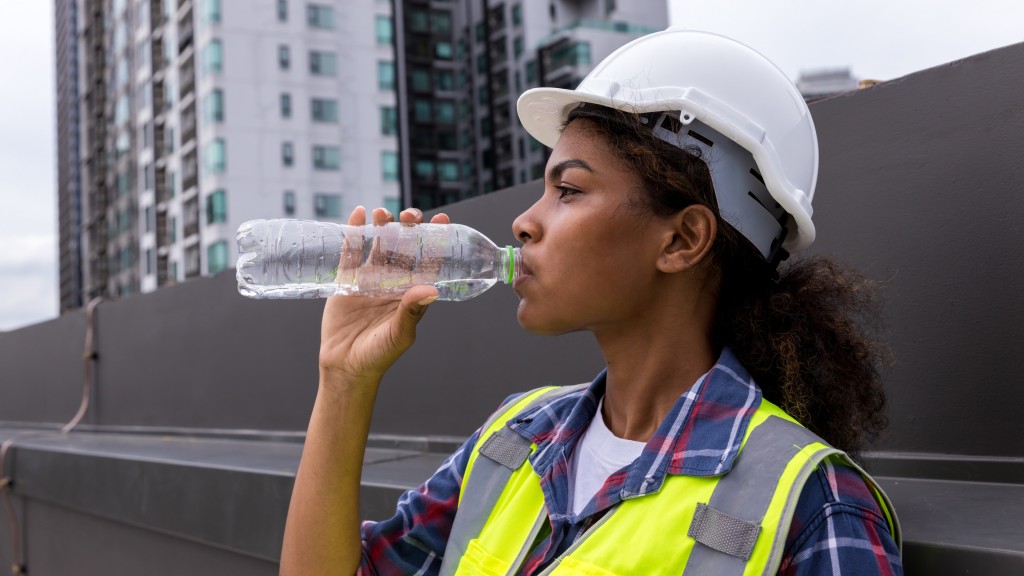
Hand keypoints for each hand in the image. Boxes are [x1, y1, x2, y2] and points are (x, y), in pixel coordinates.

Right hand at [318, 206, 450, 386]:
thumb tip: (431, 288)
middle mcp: (393, 281)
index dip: (437, 240)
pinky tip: (358, 214)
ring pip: (378, 244)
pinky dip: (354, 232)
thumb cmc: (379, 354)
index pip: (428, 260)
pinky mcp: (347, 280)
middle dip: (408, 227)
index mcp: (411, 292)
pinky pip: (351, 251)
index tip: (443, 219)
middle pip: (404, 246)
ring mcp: (369, 278)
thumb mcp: (399, 333)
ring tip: (383, 213)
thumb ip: (412, 310)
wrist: (346, 366)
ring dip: (383, 226)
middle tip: (410, 215)